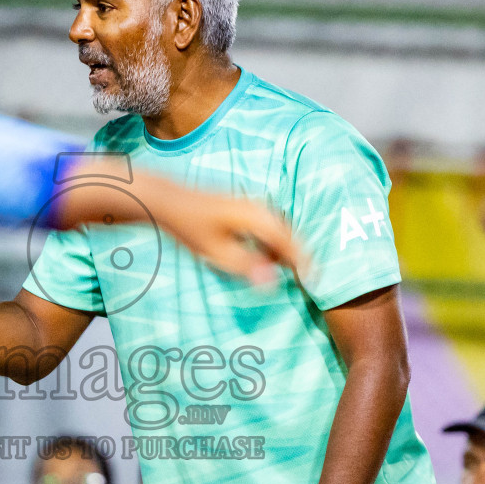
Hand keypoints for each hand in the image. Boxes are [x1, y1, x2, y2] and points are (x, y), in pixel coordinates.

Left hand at [136, 179, 305, 286]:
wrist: (170, 201)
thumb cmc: (191, 226)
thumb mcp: (217, 253)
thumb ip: (247, 268)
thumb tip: (273, 282)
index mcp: (259, 218)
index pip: (292, 243)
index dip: (305, 263)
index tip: (314, 281)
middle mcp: (261, 208)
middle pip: (289, 237)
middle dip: (295, 259)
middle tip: (300, 281)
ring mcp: (254, 206)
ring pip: (279, 233)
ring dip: (280, 253)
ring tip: (273, 273)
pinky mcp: (246, 208)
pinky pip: (268, 228)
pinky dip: (269, 245)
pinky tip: (259, 258)